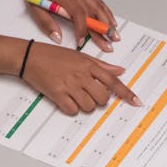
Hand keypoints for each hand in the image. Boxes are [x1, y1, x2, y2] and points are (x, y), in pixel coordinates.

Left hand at [19, 0, 117, 50]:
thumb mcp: (34, 6)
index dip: (81, 30)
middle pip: (94, 13)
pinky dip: (107, 12)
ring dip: (108, 22)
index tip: (81, 42)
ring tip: (115, 35)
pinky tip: (111, 21)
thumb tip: (57, 37)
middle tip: (110, 44)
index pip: (78, 15)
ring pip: (99, 8)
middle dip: (103, 30)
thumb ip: (46, 23)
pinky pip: (98, 3)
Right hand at [22, 42, 140, 114]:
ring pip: (89, 106)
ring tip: (75, 95)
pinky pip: (73, 110)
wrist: (30, 57)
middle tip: (90, 94)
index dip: (126, 93)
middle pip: (102, 98)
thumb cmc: (53, 55)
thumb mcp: (79, 56)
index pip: (113, 81)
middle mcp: (81, 75)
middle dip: (99, 100)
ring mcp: (69, 85)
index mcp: (88, 65)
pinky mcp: (57, 94)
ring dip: (85, 105)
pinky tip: (66, 100)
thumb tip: (120, 70)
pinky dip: (72, 109)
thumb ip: (101, 65)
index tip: (136, 102)